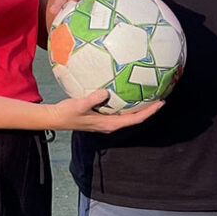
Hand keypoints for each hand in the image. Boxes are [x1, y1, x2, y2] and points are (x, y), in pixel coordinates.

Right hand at [44, 90, 163, 131]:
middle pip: (136, 117)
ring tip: (150, 94)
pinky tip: (129, 91)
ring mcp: (107, 121)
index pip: (135, 119)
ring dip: (140, 106)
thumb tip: (105, 91)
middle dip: (149, 108)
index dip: (149, 112)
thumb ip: (92, 99)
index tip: (161, 103)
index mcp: (109, 124)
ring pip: (129, 115)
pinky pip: (120, 110)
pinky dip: (128, 103)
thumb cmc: (66, 113)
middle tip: (161, 96)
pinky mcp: (102, 116)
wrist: (55, 118)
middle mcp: (111, 124)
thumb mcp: (79, 105)